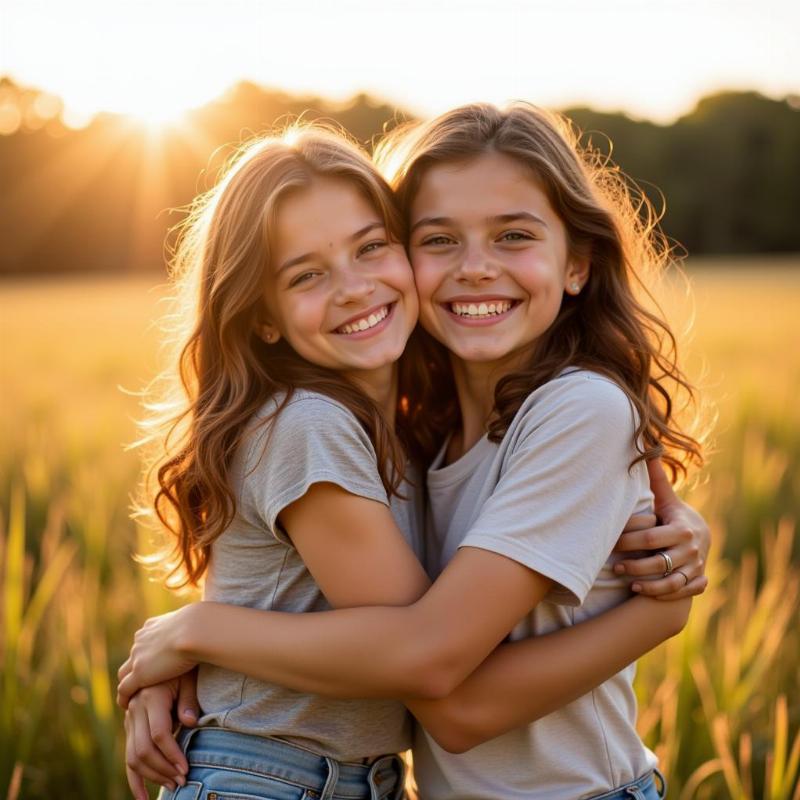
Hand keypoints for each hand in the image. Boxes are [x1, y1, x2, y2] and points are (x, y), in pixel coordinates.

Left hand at [117, 606, 198, 708]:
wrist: (196, 630)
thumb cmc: (202, 627)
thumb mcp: (192, 627)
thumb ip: (189, 631)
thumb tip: (200, 629)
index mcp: (152, 626)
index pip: (143, 642)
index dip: (146, 655)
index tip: (152, 664)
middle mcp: (141, 639)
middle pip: (133, 657)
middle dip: (136, 668)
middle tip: (142, 683)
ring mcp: (138, 656)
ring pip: (125, 673)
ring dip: (129, 683)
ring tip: (133, 696)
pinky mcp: (139, 673)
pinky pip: (124, 689)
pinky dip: (124, 697)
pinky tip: (128, 705)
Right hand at [124, 671, 199, 799]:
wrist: (170, 651)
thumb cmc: (185, 666)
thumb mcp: (189, 678)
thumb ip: (189, 701)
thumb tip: (191, 724)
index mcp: (149, 696)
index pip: (159, 734)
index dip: (172, 753)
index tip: (187, 768)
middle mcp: (135, 708)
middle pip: (143, 749)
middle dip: (163, 769)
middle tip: (182, 780)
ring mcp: (129, 718)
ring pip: (132, 756)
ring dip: (152, 775)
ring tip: (173, 785)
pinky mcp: (130, 726)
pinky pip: (127, 756)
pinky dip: (134, 779)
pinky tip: (143, 798)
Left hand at [613, 458, 709, 599]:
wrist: (703, 536)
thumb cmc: (674, 516)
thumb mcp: (667, 499)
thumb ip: (656, 479)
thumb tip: (648, 448)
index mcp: (681, 529)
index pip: (650, 538)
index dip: (629, 541)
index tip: (611, 542)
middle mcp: (691, 550)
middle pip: (658, 562)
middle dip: (635, 565)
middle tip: (614, 566)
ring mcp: (696, 568)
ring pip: (672, 582)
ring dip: (649, 585)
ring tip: (627, 582)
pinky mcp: (698, 581)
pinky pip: (683, 593)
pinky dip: (665, 595)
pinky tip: (643, 592)